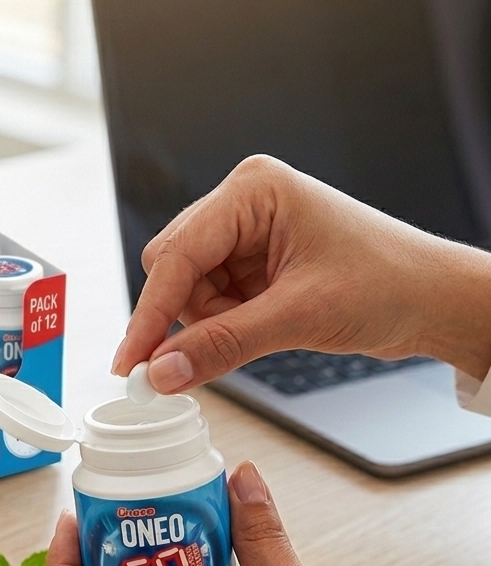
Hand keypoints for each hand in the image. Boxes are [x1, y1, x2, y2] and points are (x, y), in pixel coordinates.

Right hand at [112, 155, 490, 390]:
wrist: (436, 300)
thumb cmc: (390, 284)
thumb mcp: (299, 316)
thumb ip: (222, 345)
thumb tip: (159, 373)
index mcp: (253, 191)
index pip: (177, 255)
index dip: (150, 313)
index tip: (130, 362)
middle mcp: (243, 204)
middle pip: (173, 269)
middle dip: (182, 318)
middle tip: (180, 365)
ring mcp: (246, 233)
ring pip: (187, 290)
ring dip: (206, 325)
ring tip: (257, 333)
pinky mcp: (253, 262)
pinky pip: (210, 300)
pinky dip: (219, 327)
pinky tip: (254, 331)